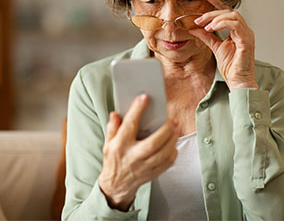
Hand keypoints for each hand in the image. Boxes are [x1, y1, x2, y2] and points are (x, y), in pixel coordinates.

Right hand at [97, 94, 178, 210]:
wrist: (116, 186)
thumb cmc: (113, 160)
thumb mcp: (108, 143)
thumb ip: (112, 128)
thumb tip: (115, 114)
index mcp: (120, 146)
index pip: (129, 125)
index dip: (137, 110)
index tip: (145, 97)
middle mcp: (133, 157)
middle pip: (153, 143)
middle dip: (165, 130)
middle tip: (172, 119)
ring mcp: (144, 167)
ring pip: (163, 153)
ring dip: (173, 139)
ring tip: (176, 127)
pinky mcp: (153, 174)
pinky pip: (167, 163)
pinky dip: (173, 152)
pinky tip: (174, 143)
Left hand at [189, 0, 257, 89]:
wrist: (238, 81)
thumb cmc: (231, 67)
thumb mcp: (215, 47)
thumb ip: (206, 37)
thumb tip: (194, 28)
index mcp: (238, 31)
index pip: (228, 12)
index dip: (218, 3)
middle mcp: (244, 30)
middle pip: (229, 12)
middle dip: (212, 13)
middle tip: (199, 19)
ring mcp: (247, 35)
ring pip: (233, 16)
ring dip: (217, 18)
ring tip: (205, 25)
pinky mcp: (246, 41)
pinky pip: (235, 26)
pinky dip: (223, 24)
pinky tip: (212, 28)